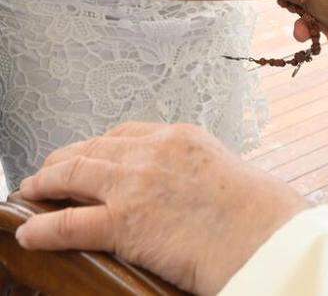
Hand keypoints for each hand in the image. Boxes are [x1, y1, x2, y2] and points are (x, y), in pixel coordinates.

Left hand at [15, 123, 304, 295]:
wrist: (260, 232)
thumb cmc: (254, 211)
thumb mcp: (223, 170)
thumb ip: (193, 170)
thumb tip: (181, 188)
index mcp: (181, 136)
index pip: (125, 133)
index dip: (98, 144)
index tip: (86, 152)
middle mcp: (154, 152)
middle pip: (95, 149)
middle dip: (65, 159)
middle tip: (46, 172)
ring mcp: (136, 184)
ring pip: (75, 175)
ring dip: (46, 184)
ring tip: (30, 191)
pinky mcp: (124, 222)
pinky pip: (70, 223)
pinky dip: (44, 228)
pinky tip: (29, 232)